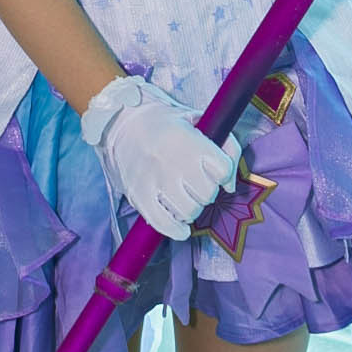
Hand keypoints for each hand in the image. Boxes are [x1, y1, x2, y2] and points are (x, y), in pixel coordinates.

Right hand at [83, 77, 237, 242]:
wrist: (121, 122)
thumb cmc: (165, 123)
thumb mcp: (199, 120)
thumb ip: (226, 146)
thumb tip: (230, 185)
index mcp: (187, 140)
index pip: (222, 169)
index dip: (223, 172)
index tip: (215, 169)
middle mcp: (171, 161)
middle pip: (207, 194)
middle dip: (206, 190)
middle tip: (196, 182)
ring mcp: (153, 181)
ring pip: (190, 212)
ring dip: (192, 207)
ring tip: (184, 196)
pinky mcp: (138, 196)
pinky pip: (164, 224)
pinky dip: (177, 230)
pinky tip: (181, 226)